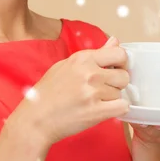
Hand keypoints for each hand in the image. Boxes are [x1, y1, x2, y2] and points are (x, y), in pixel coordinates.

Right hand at [16, 36, 130, 146]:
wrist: (35, 119)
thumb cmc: (48, 93)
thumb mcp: (66, 65)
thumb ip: (94, 54)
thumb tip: (114, 41)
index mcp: (82, 58)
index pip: (119, 53)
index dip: (121, 62)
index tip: (115, 69)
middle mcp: (89, 73)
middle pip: (124, 75)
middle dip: (118, 83)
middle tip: (105, 89)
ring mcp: (93, 92)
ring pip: (122, 93)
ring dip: (113, 98)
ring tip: (96, 101)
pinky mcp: (96, 111)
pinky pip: (123, 107)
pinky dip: (117, 110)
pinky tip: (105, 110)